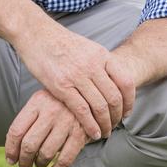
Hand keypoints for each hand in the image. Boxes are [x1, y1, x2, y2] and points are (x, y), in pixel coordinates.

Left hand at [5, 89, 88, 166]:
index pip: (16, 130)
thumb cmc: (59, 102)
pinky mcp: (80, 133)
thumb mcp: (42, 101)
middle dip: (24, 161)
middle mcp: (51, 111)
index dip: (11, 150)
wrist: (90, 94)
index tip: (11, 160)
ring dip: (39, 164)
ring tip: (39, 164)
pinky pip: (65, 160)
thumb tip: (12, 147)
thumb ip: (28, 119)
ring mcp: (66, 122)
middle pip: (29, 145)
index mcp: (37, 101)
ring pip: (45, 153)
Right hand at [14, 24, 135, 139]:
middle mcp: (92, 65)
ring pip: (100, 107)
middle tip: (115, 126)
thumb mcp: (87, 47)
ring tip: (104, 132)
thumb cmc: (60, 42)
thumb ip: (100, 63)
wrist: (36, 34)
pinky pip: (82, 111)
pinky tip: (92, 132)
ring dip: (105, 124)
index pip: (126, 81)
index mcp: (101, 55)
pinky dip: (90, 125)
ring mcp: (77, 75)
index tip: (127, 112)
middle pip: (114, 98)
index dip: (130, 101)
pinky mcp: (61, 86)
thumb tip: (111, 82)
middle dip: (117, 116)